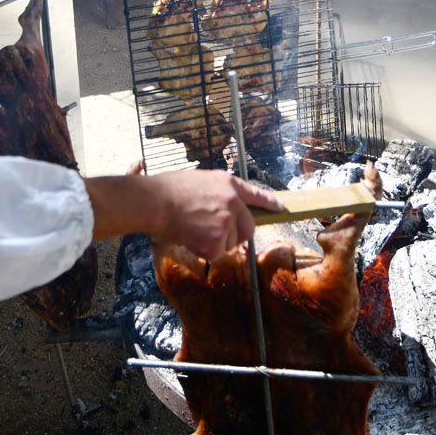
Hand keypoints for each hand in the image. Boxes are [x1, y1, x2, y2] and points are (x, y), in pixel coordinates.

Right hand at [86, 171, 281, 260]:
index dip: (269, 203)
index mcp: (228, 184)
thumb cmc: (168, 190)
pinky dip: (202, 251)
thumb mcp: (200, 181)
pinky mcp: (217, 238)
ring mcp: (226, 221)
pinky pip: (215, 253)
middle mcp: (232, 201)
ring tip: (192, 230)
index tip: (280, 208)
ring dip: (213, 244)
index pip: (256, 194)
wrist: (155, 201)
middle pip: (248, 228)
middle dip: (235, 236)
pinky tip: (189, 238)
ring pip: (229, 243)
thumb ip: (216, 194)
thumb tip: (222, 211)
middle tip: (215, 236)